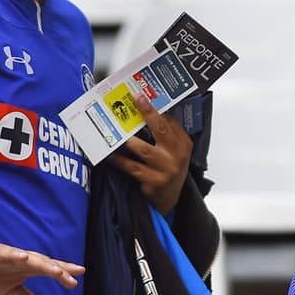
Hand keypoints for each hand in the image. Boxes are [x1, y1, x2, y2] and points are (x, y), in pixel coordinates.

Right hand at [0, 238, 83, 294]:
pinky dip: (14, 255)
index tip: (79, 277)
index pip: (48, 270)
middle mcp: (21, 260)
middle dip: (58, 269)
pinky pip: (5, 253)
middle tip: (73, 275)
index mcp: (26, 269)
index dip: (64, 273)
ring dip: (42, 263)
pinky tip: (24, 257)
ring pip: (28, 258)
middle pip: (43, 264)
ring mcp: (7, 255)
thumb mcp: (8, 291)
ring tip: (55, 269)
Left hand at [108, 92, 192, 213]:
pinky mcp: (153, 181)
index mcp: (184, 143)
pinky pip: (132, 167)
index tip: (141, 97)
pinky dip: (120, 160)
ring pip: (143, 149)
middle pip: (160, 129)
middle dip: (147, 113)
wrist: (171, 197)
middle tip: (135, 100)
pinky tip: (110, 154)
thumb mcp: (174, 151)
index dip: (155, 108)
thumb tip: (146, 111)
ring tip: (116, 131)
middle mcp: (177, 155)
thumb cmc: (169, 168)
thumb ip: (166, 134)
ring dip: (128, 140)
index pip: (169, 122)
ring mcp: (166, 169)